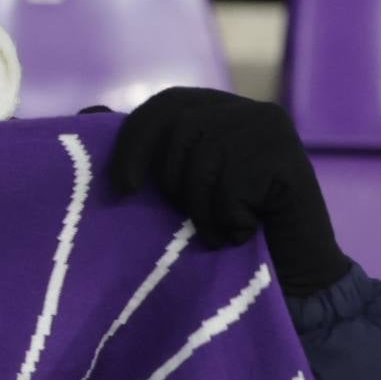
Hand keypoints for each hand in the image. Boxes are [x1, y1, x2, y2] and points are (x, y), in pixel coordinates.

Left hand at [107, 88, 350, 298]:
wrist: (293, 273)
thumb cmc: (225, 228)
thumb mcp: (176, 187)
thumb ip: (143, 150)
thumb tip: (88, 111)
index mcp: (216, 109)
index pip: (164, 106)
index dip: (135, 142)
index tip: (123, 187)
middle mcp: (247, 111)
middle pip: (181, 130)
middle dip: (171, 181)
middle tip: (186, 218)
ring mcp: (271, 129)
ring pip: (205, 160)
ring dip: (202, 208)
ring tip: (218, 230)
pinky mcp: (288, 157)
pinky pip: (232, 186)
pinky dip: (229, 218)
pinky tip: (245, 230)